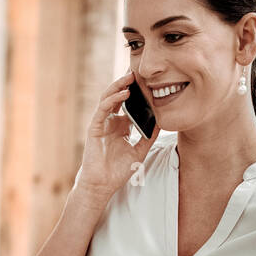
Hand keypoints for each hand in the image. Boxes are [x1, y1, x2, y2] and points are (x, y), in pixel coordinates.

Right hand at [73, 71, 159, 208]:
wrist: (103, 185)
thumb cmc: (118, 171)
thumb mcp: (140, 151)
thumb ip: (149, 136)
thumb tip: (161, 121)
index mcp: (121, 127)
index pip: (129, 104)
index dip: (138, 92)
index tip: (149, 81)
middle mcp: (111, 122)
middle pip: (118, 97)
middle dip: (127, 83)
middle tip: (139, 70)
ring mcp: (102, 124)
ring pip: (109, 98)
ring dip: (119, 85)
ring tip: (131, 76)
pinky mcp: (94, 128)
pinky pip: (103, 109)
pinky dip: (113, 99)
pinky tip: (123, 93)